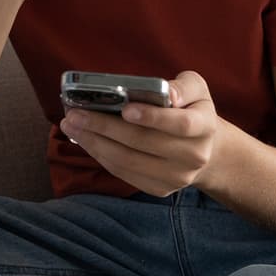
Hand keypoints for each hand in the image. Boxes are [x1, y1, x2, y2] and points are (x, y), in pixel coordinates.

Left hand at [58, 72, 222, 196]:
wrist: (204, 148)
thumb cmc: (191, 110)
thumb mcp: (196, 89)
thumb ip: (182, 86)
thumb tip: (167, 93)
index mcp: (205, 126)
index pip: (180, 124)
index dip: (152, 117)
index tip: (125, 109)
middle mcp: (194, 156)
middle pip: (144, 143)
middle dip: (105, 127)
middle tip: (76, 114)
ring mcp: (177, 177)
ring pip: (128, 161)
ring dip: (94, 143)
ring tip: (71, 125)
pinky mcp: (159, 189)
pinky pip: (124, 173)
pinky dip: (100, 156)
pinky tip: (84, 140)